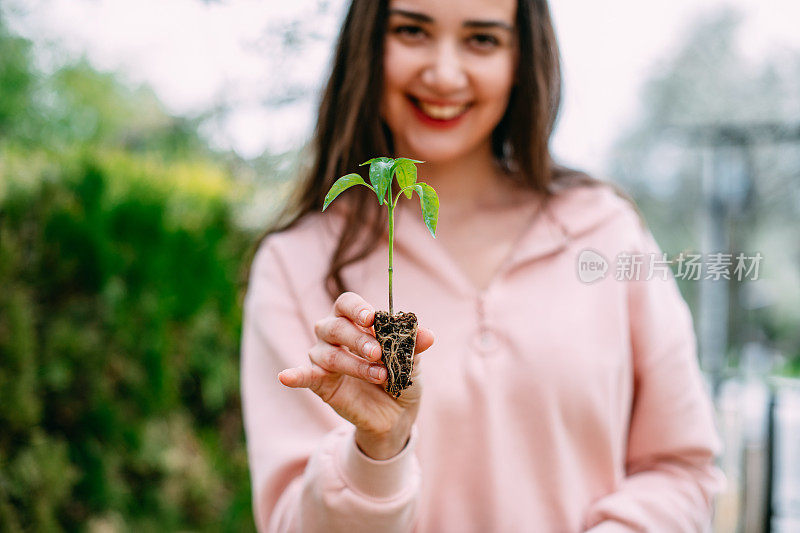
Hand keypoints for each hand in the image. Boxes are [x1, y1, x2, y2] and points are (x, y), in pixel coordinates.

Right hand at [278, 292, 434, 459]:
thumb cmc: (401, 378)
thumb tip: (428, 335)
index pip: (346, 304)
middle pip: (335, 326)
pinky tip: (286, 376)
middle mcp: (334, 335)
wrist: (397, 415)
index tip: (372, 318)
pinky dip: (294, 375)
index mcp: (356, 322)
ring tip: (381, 376)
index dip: (357, 308)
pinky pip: (303, 376)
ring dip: (354, 364)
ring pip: (328, 354)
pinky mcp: (318, 383)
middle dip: (357, 339)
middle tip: (379, 353)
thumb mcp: (412, 362)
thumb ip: (414, 346)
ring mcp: (324, 359)